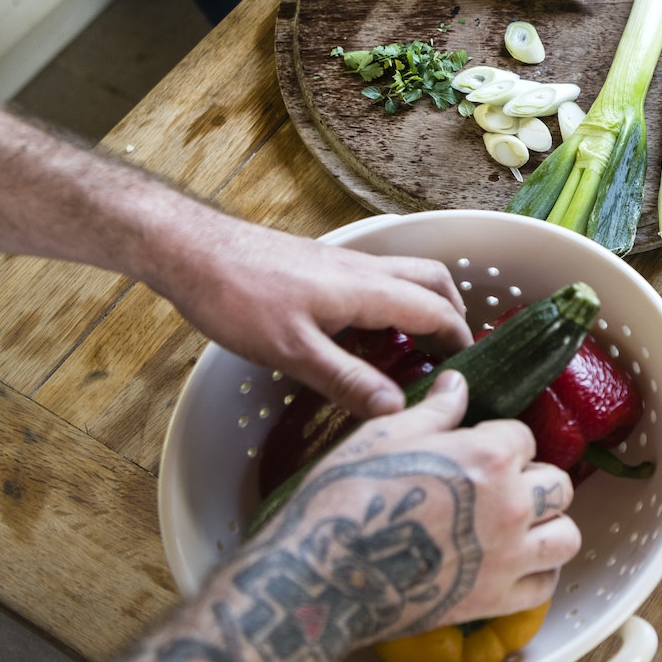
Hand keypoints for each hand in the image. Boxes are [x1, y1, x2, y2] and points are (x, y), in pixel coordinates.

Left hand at [146, 217, 472, 417]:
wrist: (193, 251)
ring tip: (414, 348)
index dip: (458, 341)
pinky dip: (390, 304)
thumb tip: (398, 411)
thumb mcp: (293, 352)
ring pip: (405, 275)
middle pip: (432, 280)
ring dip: (423, 305)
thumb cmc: (239, 298)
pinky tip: (364, 335)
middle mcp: (364, 269)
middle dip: (452, 313)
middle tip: (450, 356)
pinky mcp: (320, 266)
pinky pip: (375, 280)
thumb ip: (347, 380)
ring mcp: (342, 264)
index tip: (468, 373)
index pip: (435, 311)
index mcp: (367, 289)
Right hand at [250, 371, 579, 649]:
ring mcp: (509, 556)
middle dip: (534, 481)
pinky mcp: (496, 601)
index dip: (501, 442)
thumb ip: (435, 410)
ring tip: (522, 527)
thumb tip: (459, 383)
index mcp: (490, 455)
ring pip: (566, 534)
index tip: (477, 453)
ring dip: (549, 527)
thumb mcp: (385, 436)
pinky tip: (516, 565)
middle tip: (502, 489)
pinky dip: (538, 574)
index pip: (524, 437)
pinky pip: (545, 585)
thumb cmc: (347, 497)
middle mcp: (512, 504)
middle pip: (557, 484)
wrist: (323, 575)